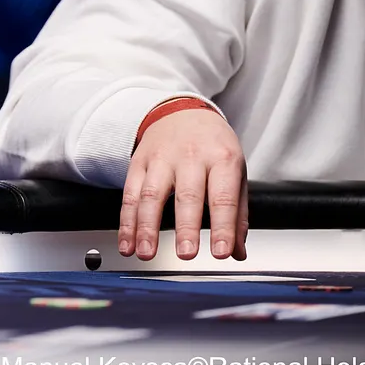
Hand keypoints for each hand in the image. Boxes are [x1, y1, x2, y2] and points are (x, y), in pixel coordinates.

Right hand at [120, 105, 247, 261]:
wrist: (181, 110)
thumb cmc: (212, 144)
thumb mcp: (235, 171)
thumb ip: (237, 213)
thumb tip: (237, 251)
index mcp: (221, 158)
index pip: (223, 197)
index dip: (222, 227)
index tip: (220, 252)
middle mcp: (190, 157)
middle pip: (186, 195)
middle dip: (185, 228)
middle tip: (187, 255)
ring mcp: (161, 158)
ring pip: (151, 194)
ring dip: (146, 227)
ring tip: (147, 252)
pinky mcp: (138, 162)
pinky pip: (130, 194)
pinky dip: (126, 222)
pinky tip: (128, 242)